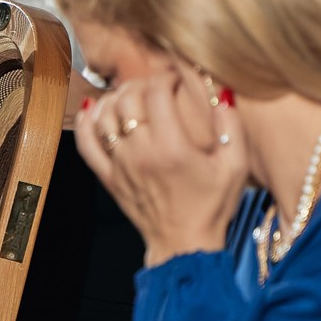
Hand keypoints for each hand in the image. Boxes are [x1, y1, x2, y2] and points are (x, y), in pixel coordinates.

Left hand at [75, 63, 246, 266]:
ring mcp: (119, 165)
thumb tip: (223, 93)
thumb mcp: (234, 167)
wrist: (184, 243)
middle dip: (142, 83)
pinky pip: (87, 144)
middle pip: (128, 99)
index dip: (166, 77)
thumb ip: (231, 127)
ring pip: (105, 116)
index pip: (157, 93)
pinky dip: (86, 122)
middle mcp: (140, 152)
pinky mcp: (107, 177)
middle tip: (156, 85)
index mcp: (172, 147)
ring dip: (116, 97)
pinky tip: (94, 108)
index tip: (176, 79)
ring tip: (132, 95)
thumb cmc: (212, 205)